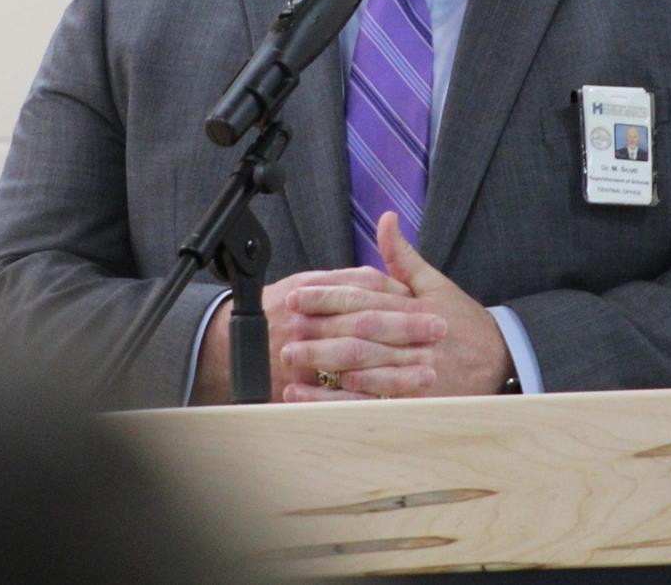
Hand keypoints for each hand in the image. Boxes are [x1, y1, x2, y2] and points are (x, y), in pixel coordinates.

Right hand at [191, 266, 428, 404]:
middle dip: (406, 327)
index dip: (400, 296)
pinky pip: (336, 393)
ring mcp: (303, 352)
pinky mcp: (299, 384)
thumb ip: (345, 278)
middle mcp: (308, 320)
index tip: (431, 304)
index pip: (363, 290)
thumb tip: (382, 271)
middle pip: (365, 321)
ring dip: (394, 365)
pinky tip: (393, 398)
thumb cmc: (275, 311)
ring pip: (355, 358)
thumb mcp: (306, 283)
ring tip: (428, 371)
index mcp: (312, 291)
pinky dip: (367, 395)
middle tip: (440, 330)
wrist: (229, 344)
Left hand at [282, 211, 513, 400]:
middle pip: (361, 334)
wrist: (501, 361)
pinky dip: (341, 402)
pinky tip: (314, 399)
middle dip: (320, 332)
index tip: (297, 296)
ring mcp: (416, 373)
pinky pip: (374, 403)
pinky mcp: (415, 401)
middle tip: (285, 331)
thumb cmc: (463, 321)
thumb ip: (403, 256)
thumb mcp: (435, 284)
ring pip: (365, 369)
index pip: (365, 299)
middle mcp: (414, 339)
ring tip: (291, 364)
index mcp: (414, 307)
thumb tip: (386, 219)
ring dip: (326, 367)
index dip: (329, 297)